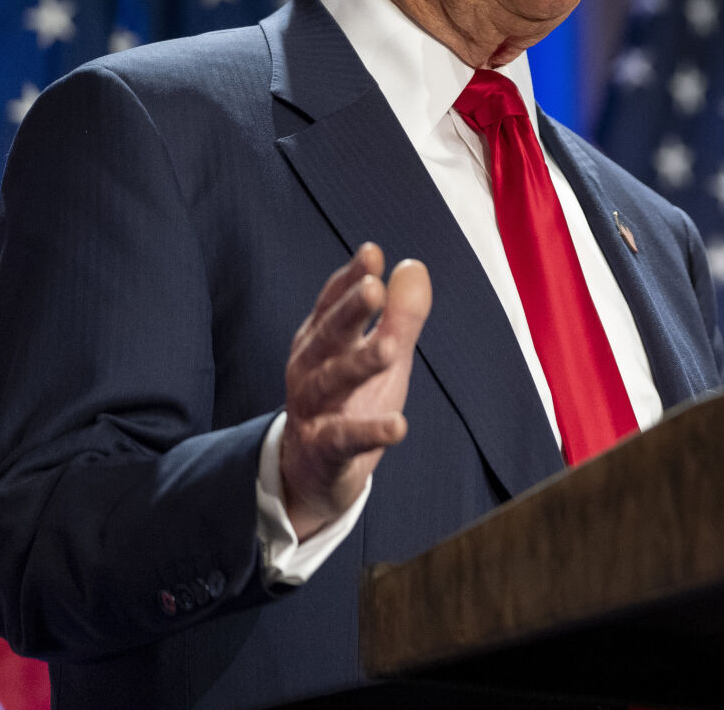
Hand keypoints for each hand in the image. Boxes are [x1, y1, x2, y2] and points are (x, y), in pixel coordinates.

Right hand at [280, 243, 430, 540]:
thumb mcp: (381, 355)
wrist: (313, 472)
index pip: (333, 303)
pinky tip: (399, 425)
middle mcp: (310, 369)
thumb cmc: (350, 401)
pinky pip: (345, 439)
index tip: (372, 252)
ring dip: (359, 363)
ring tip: (391, 348)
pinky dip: (371, 432)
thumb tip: (413, 266)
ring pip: (332, 383)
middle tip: (373, 288)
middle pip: (328, 335)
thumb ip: (399, 315)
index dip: (351, 278)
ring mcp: (313, 410)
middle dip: (349, 311)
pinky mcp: (324, 450)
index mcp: (321, 341)